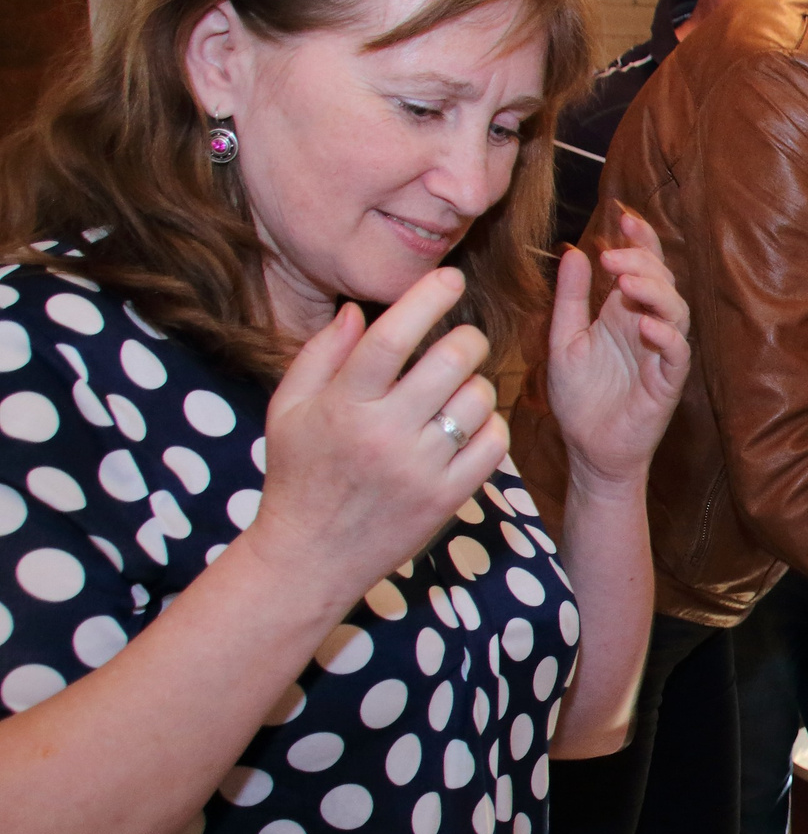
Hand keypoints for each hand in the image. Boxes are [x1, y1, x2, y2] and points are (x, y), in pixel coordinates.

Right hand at [246, 267, 510, 604]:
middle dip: (468, 338)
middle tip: (464, 339)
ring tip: (459, 390)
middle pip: (449, 361)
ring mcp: (419, 469)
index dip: (426, 299)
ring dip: (478, 384)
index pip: (391, 339)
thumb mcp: (288, 409)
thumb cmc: (298, 474)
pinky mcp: (446, 498)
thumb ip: (322, 354)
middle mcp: (383, 435)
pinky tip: (471, 425)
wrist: (310, 556)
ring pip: (478, 399)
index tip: (449, 277)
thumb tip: (359, 310)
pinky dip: (492, 425)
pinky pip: (493, 444)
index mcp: (342, 406)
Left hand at [547, 208, 690, 488]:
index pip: (640, 265)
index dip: (638, 239)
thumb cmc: (578, 398)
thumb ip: (570, 298)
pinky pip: (677, 352)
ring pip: (676, 309)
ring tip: (627, 284)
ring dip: (655, 292)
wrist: (588, 448)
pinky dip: (666, 335)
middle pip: (661, 279)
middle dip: (642, 260)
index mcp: (622, 311)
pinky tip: (646, 326)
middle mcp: (646, 325)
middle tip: (613, 256)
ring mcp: (660, 352)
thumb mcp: (563, 339)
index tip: (623, 216)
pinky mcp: (668, 380)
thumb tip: (574, 252)